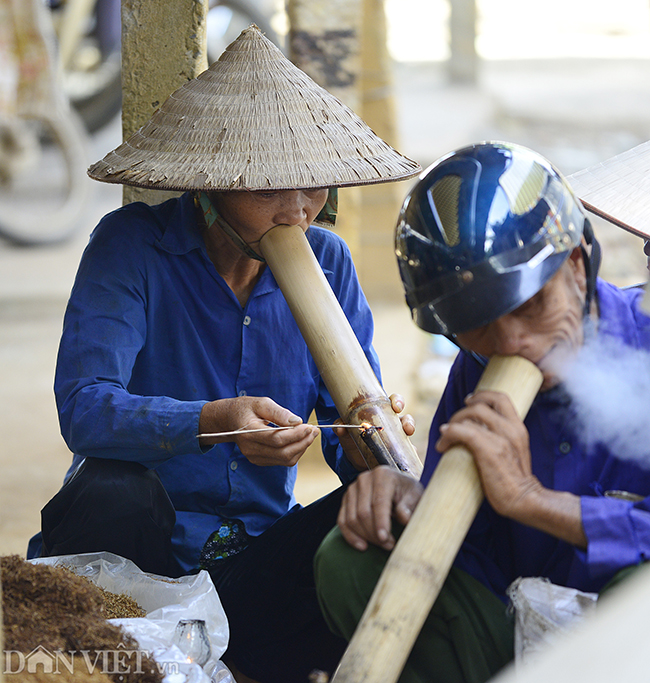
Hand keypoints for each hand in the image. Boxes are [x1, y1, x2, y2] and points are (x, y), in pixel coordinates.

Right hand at [199, 396, 318, 466]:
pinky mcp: (259, 461)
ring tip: (309, 434)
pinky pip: (282, 461)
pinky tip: (299, 440)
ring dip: (301, 448)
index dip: (297, 435)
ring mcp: (254, 457)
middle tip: (314, 430)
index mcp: (248, 432)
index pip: (277, 439)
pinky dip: (294, 452)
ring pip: (285, 459)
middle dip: (303, 443)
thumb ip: (279, 412)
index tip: (310, 426)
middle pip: (283, 453)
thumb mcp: (261, 403)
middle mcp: (250, 448)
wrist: (230, 420)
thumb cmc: (247, 408)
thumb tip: (297, 422)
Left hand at [333, 393, 415, 469]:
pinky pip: (410, 449)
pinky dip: (412, 449)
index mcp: (380, 413)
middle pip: (405, 416)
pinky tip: (410, 450)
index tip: (396, 407)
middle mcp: (392, 423)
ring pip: (409, 430)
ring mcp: (398, 437)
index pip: (392, 402)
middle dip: (408, 419)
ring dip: (410, 430)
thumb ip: (341, 427)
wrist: (356, 461)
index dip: (397, 401)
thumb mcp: (346, 433)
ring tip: (408, 434)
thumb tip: (340, 428)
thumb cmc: (353, 440)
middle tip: (406, 426)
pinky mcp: (401, 451)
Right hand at [337, 465, 422, 551]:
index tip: (385, 539)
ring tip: (382, 544)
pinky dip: (350, 535)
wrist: (399, 487)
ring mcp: (352, 488)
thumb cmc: (408, 493)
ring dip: (365, 536)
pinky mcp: (346, 499)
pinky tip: (362, 546)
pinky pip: (342, 520)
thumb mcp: (415, 496)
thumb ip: (409, 506)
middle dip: (374, 533)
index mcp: (383, 475)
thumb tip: (404, 518)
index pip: (378, 502)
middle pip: (363, 512)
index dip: (381, 522)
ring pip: (352, 518)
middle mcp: (364, 479)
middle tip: (389, 545)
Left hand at [435, 389, 585, 546]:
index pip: (501, 398)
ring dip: (453, 423)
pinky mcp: (489, 450)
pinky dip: (448, 435)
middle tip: (453, 421)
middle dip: (463, 409)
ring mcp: (501, 438)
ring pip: (471, 414)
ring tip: (446, 436)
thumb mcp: (514, 452)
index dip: (482, 395)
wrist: (525, 500)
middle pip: (482, 403)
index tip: (469, 401)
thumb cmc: (515, 481)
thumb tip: (476, 433)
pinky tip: (442, 446)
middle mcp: (511, 429)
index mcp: (518, 428)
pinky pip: (462, 431)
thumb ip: (501, 439)